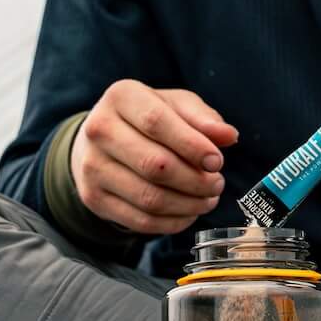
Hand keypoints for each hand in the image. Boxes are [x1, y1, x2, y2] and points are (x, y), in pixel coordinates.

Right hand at [70, 80, 240, 234]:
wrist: (102, 141)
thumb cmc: (147, 119)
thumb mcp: (175, 106)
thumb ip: (203, 118)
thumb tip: (229, 136)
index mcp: (121, 97)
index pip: (157, 123)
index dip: (192, 145)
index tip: (217, 162)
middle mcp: (99, 130)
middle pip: (154, 165)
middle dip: (195, 181)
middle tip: (217, 184)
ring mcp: (92, 167)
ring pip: (149, 198)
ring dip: (188, 205)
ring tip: (207, 199)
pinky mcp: (93, 198)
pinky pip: (140, 221)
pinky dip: (172, 222)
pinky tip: (188, 213)